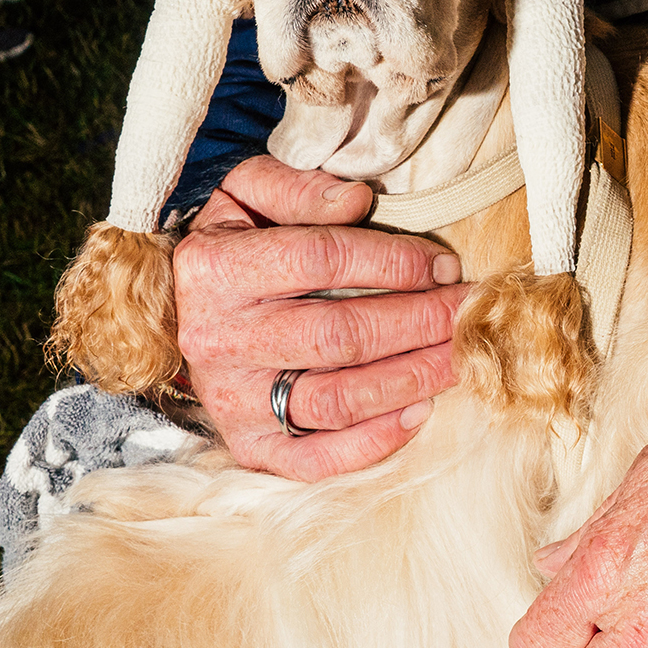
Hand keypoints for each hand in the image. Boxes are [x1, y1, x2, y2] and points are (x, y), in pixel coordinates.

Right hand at [174, 155, 469, 480]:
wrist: (180, 309)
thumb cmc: (233, 243)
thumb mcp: (245, 193)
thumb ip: (296, 189)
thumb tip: (356, 202)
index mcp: (216, 269)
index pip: (320, 260)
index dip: (393, 262)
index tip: (444, 264)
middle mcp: (219, 340)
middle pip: (338, 336)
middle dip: (417, 323)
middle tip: (467, 312)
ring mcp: (231, 400)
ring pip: (335, 400)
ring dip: (409, 380)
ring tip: (458, 358)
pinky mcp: (249, 444)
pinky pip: (314, 459)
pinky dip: (372, 443)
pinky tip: (419, 413)